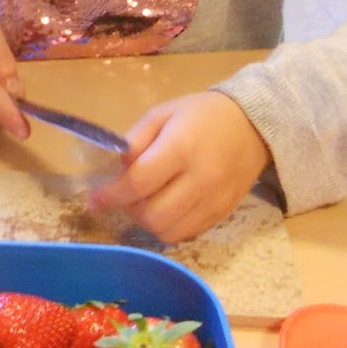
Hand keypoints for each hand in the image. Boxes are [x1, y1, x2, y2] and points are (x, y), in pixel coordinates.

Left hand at [90, 91, 270, 242]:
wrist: (252, 126)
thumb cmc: (201, 115)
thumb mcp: (163, 113)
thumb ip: (136, 140)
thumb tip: (118, 169)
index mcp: (181, 147)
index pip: (139, 182)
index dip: (111, 196)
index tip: (94, 201)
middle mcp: (200, 179)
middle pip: (153, 214)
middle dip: (129, 210)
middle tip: (123, 196)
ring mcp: (214, 200)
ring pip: (169, 231)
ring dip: (147, 222)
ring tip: (143, 203)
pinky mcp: (223, 214)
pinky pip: (187, 234)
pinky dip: (168, 227)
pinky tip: (165, 209)